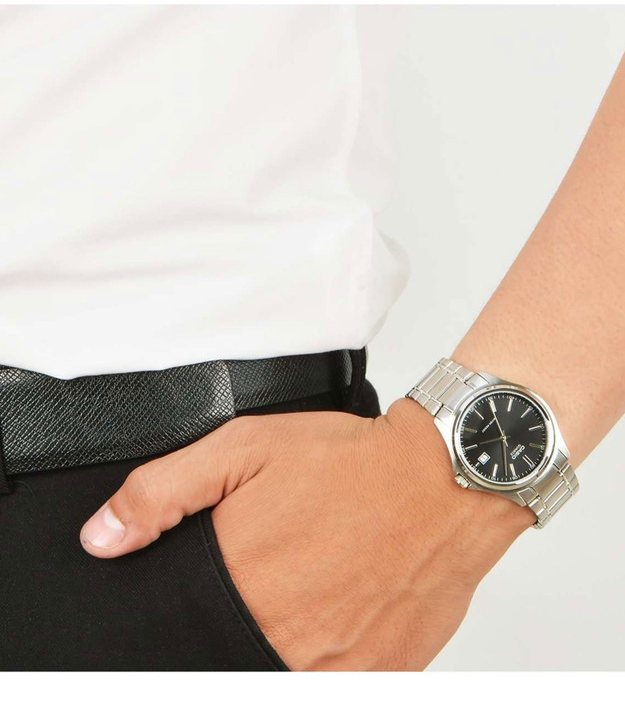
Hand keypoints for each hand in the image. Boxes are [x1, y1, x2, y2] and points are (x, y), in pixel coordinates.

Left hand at [80, 399, 533, 669]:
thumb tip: (103, 538)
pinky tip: (339, 616)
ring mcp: (340, 664)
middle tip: (273, 585)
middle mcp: (287, 636)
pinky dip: (329, 660)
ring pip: (281, 672)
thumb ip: (163, 492)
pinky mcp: (386, 671)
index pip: (184, 638)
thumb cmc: (351, 461)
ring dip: (283, 646)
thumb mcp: (243, 448)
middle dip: (242, 627)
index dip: (186, 628)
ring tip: (308, 596)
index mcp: (243, 585)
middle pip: (234, 657)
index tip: (212, 605)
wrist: (445, 475)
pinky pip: (341, 685)